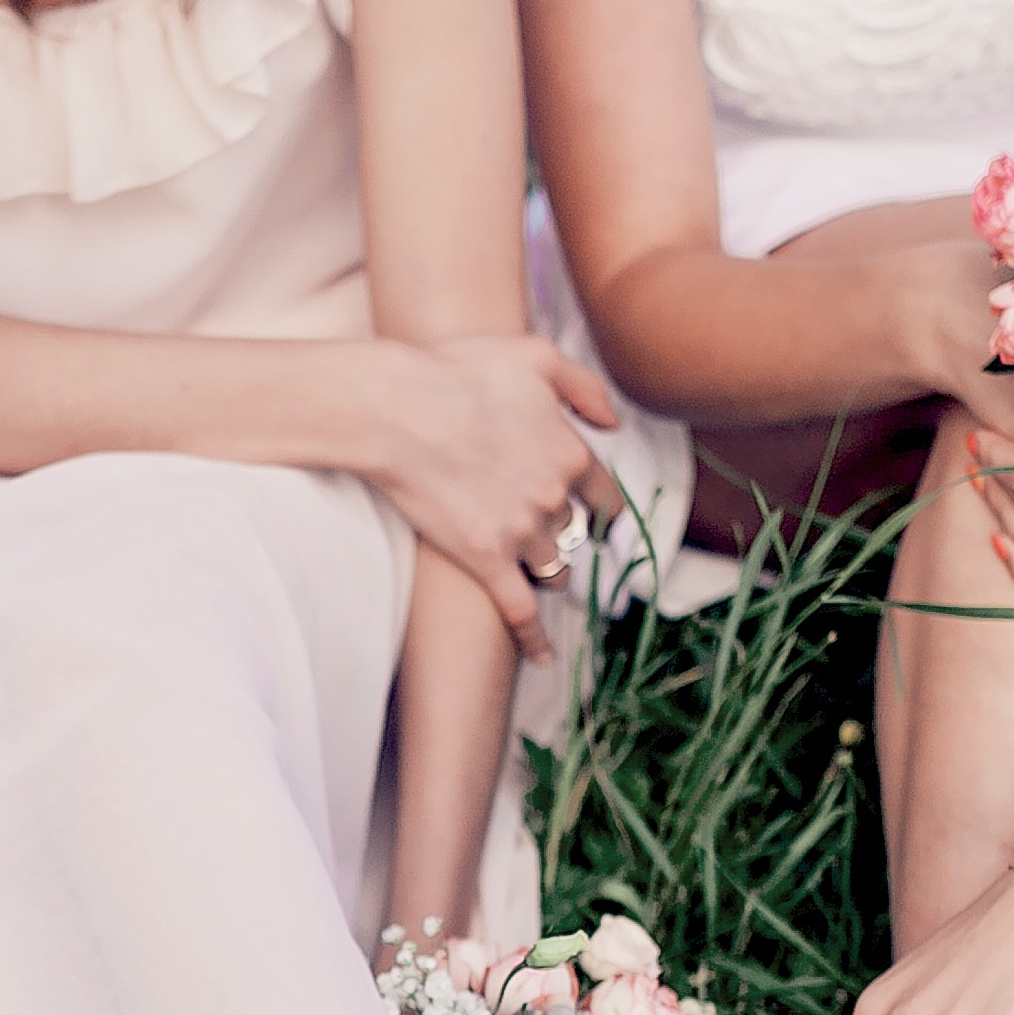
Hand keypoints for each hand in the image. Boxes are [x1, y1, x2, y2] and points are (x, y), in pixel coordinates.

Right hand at [361, 334, 624, 660]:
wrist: (399, 410)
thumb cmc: (458, 372)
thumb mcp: (535, 356)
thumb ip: (584, 387)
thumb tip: (615, 422)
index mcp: (571, 453)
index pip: (605, 494)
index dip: (602, 506)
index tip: (598, 515)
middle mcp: (554, 499)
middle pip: (575, 534)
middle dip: (567, 537)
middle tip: (554, 540)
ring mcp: (521, 533)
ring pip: (553, 571)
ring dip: (550, 575)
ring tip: (539, 575)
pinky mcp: (485, 561)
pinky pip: (519, 612)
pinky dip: (533, 639)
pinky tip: (542, 658)